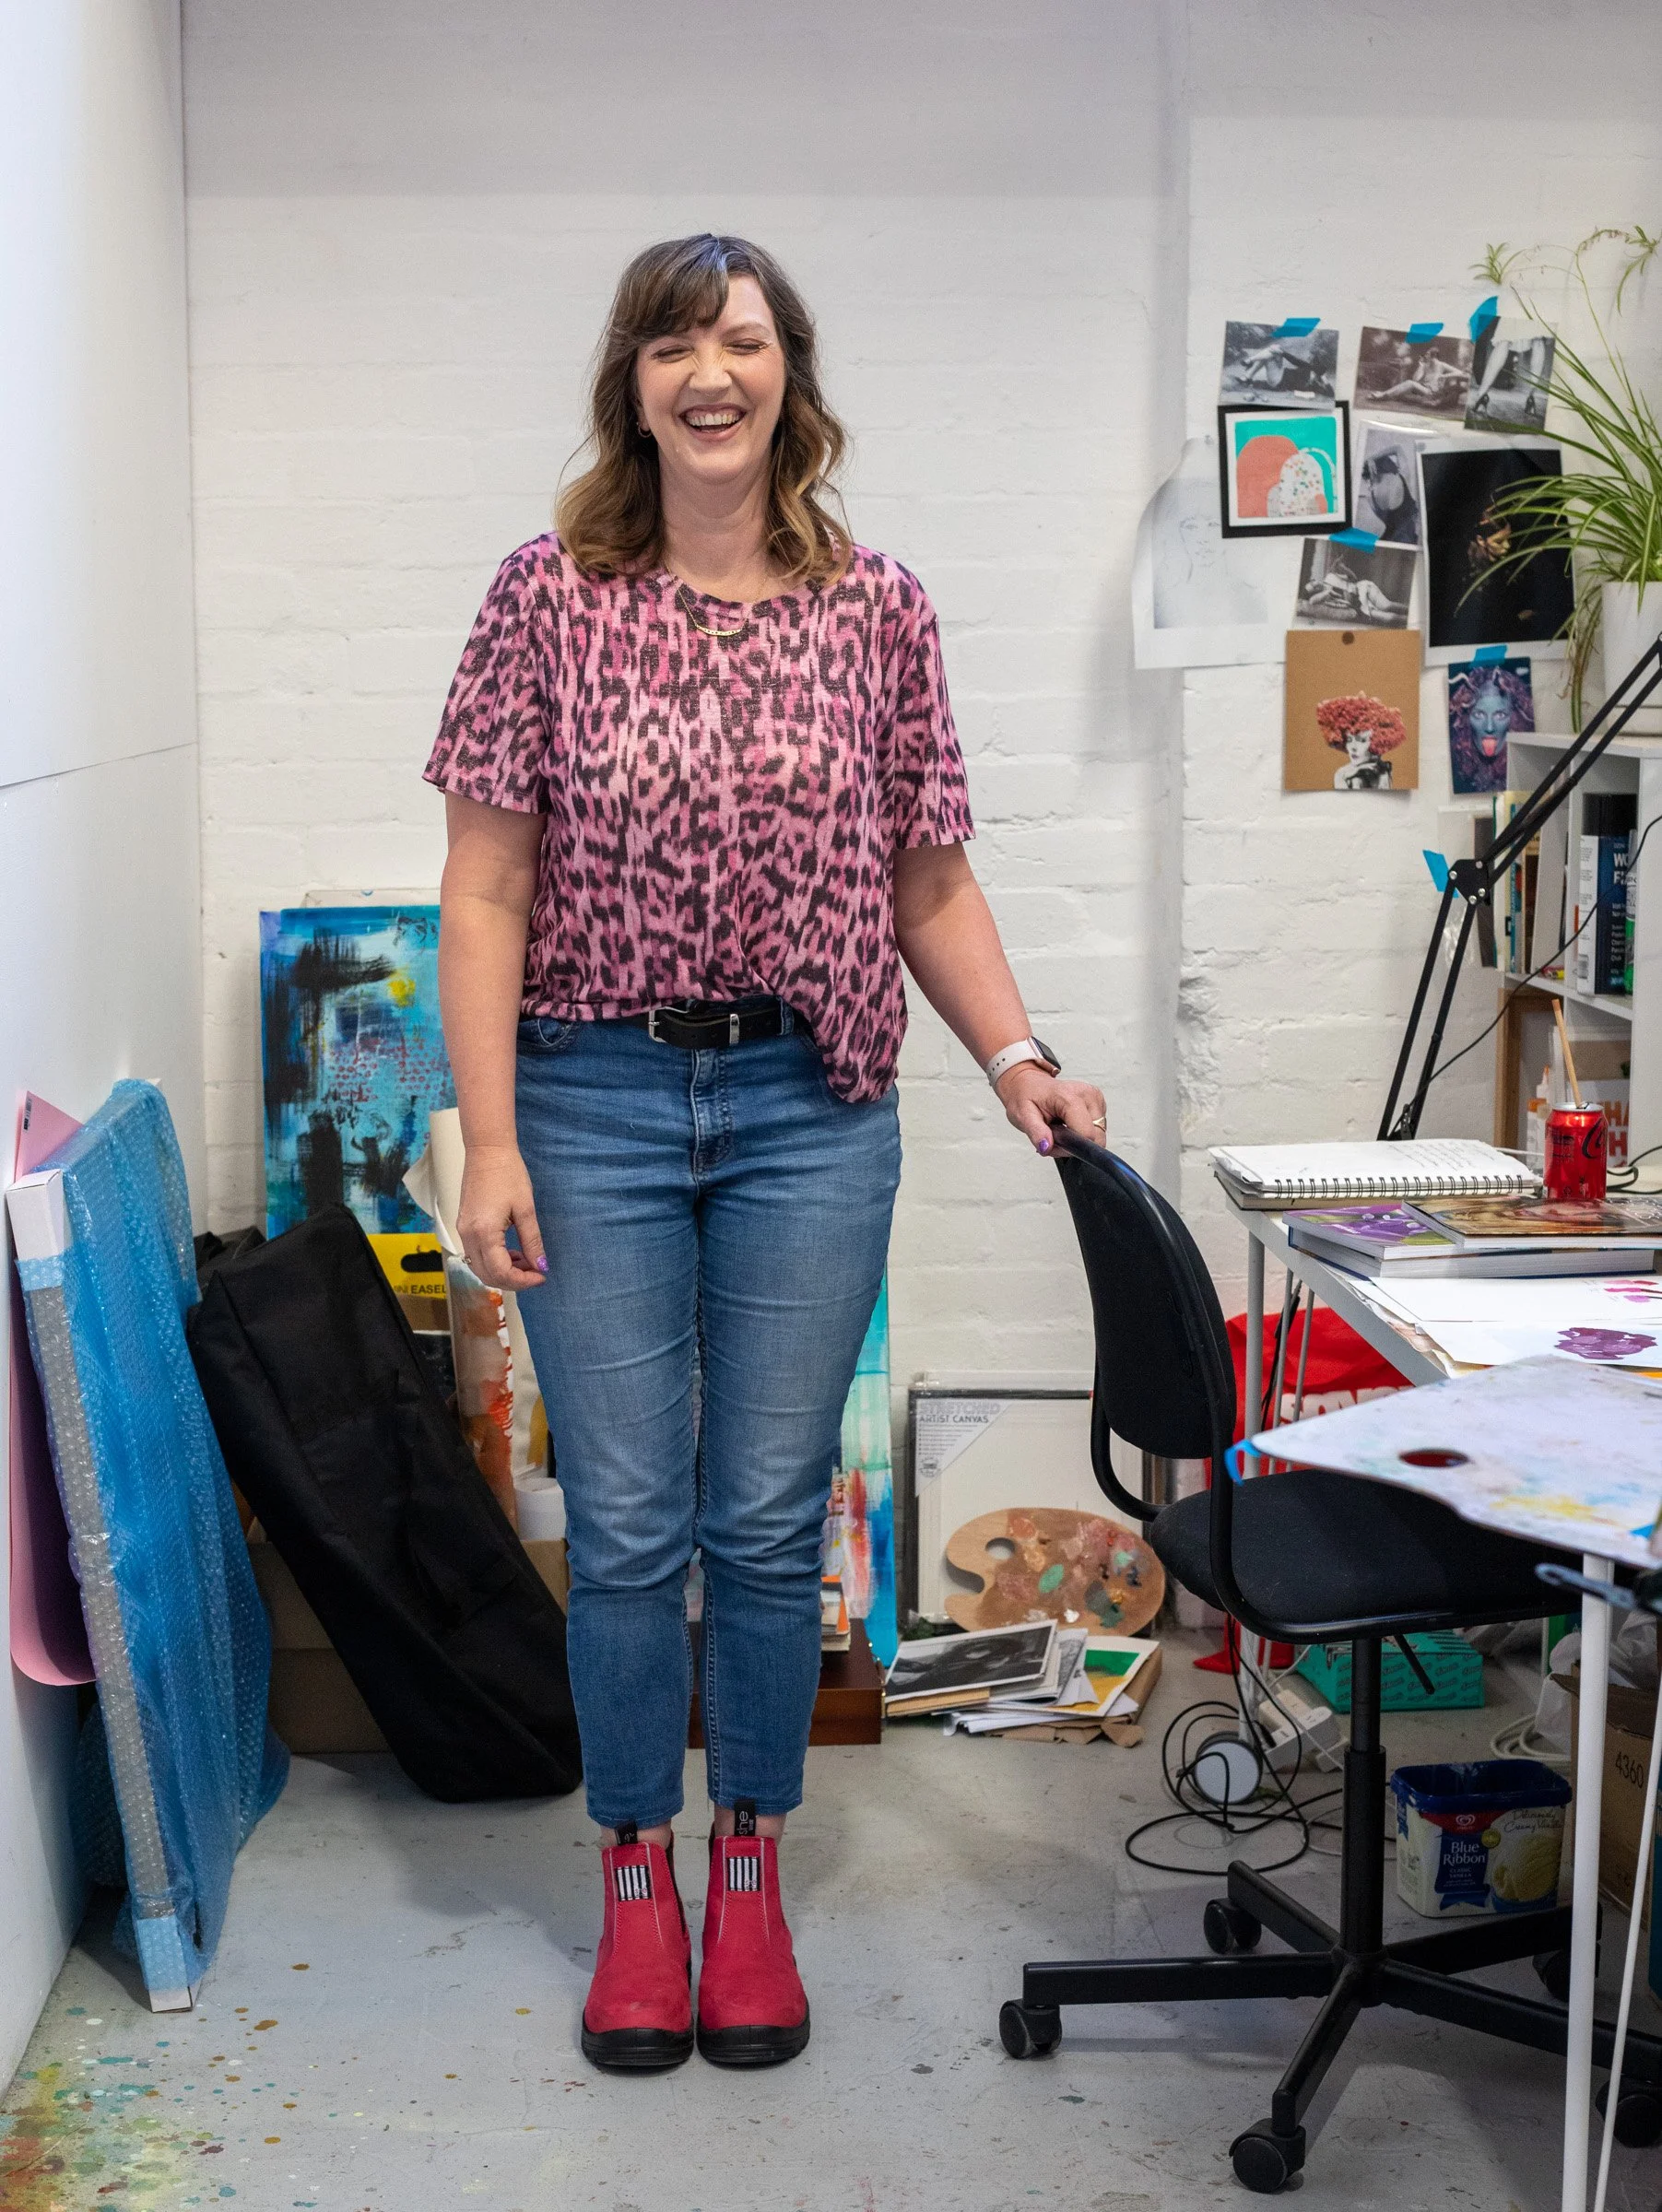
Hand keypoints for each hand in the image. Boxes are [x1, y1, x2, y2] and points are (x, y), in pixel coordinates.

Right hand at [457, 1144, 546, 1291]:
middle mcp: (469, 1236)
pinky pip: (476, 1255)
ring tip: (526, 1260)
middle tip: (536, 1272)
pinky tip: (512, 1252)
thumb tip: (541, 1266)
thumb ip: (532, 1241)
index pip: (501, 1272)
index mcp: (484, 1233)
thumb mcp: (525, 1209)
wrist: (487, 1151)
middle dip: (513, 1280)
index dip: (523, 1281)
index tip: (541, 1276)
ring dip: (503, 1271)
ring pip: (480, 1268)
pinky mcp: (463, 1226)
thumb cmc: (507, 1173)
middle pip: (488, 1275)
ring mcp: (463, 1231)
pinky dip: (494, 1261)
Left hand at [994, 1064, 1106, 1155]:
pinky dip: (1082, 1132)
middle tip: (1054, 1135)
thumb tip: (1047, 1146)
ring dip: (1079, 1139)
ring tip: (1060, 1128)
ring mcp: (1095, 1098)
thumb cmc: (1026, 1097)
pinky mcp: (1099, 1103)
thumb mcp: (1022, 1116)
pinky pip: (1097, 1129)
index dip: (1072, 1146)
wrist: (1030, 1084)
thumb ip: (1036, 1132)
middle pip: (1095, 1136)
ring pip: (1098, 1135)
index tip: (1056, 1142)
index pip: (1086, 1134)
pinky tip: (1068, 1123)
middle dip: (1075, 1144)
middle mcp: (1087, 1095)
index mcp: (1069, 1097)